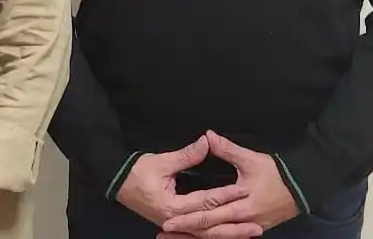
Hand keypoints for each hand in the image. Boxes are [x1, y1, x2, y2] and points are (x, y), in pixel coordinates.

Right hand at [116, 134, 259, 236]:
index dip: (226, 197)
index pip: (206, 202)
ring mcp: (174, 225)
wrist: (115, 182)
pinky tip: (225, 234)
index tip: (244, 192)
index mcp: (173, 207)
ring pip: (205, 235)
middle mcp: (176, 220)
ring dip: (227, 235)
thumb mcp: (162, 162)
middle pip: (210, 227)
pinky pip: (197, 233)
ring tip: (247, 234)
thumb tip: (207, 142)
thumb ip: (187, 155)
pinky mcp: (173, 224)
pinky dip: (212, 235)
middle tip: (257, 228)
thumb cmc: (137, 171)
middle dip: (234, 228)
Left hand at [159, 131, 297, 236]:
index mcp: (241, 206)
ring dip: (197, 236)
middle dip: (187, 231)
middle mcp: (244, 221)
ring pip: (219, 235)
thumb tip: (207, 136)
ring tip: (176, 238)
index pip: (209, 214)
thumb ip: (227, 149)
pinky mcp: (253, 227)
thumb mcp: (251, 159)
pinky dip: (213, 236)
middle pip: (210, 229)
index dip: (188, 218)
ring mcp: (250, 226)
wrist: (303, 188)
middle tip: (164, 232)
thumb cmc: (275, 173)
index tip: (168, 220)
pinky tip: (199, 236)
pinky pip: (229, 234)